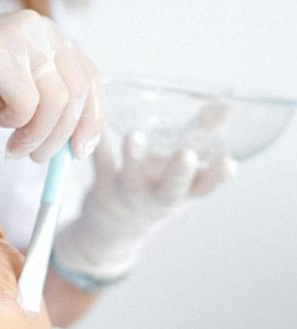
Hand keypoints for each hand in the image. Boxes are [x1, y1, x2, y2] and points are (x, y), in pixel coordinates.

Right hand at [0, 9, 102, 160]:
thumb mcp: (9, 85)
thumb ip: (41, 101)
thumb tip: (71, 141)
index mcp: (47, 35)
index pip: (90, 78)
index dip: (92, 118)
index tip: (80, 151)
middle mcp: (39, 30)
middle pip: (78, 93)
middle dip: (62, 136)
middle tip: (41, 159)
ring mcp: (20, 38)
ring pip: (56, 103)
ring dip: (38, 137)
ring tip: (15, 148)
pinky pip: (27, 104)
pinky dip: (17, 125)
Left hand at [54, 129, 236, 282]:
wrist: (114, 225)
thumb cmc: (156, 185)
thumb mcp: (182, 167)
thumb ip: (201, 134)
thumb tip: (226, 104)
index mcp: (183, 191)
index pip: (205, 186)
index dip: (218, 177)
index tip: (229, 164)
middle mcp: (158, 196)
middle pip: (171, 188)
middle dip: (179, 172)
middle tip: (186, 155)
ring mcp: (128, 193)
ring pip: (131, 177)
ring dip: (134, 157)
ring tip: (134, 136)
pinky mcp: (102, 186)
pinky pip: (100, 164)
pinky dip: (99, 146)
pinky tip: (100, 127)